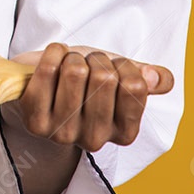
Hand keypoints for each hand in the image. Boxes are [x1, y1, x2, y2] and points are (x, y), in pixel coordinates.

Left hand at [5, 42, 173, 152]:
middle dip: (95, 59)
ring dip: (72, 56)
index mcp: (124, 133)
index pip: (135, 85)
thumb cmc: (84, 80)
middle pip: (104, 77)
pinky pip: (48, 70)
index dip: (122, 64)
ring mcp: (63, 134)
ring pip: (75, 71)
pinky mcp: (35, 122)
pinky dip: (52, 53)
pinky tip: (52, 59)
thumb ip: (145, 79)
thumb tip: (158, 77)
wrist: (41, 86)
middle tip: (86, 65)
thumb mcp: (118, 77)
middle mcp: (95, 140)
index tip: (111, 67)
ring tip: (68, 65)